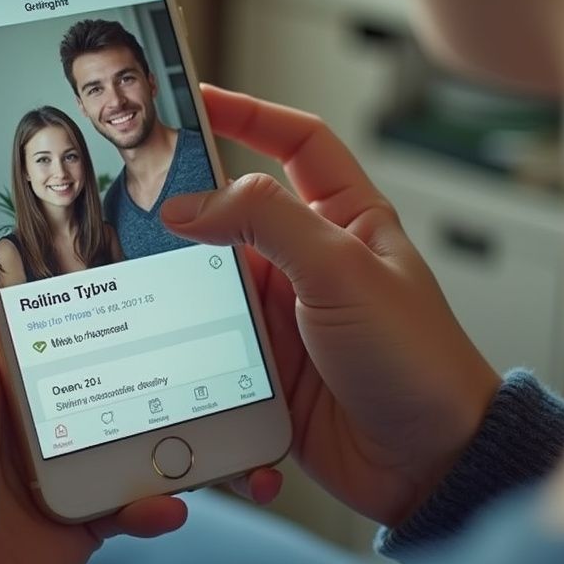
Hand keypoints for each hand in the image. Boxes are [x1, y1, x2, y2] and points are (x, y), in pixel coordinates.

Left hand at [0, 206, 185, 563]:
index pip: (52, 302)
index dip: (90, 274)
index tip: (140, 240)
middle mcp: (39, 403)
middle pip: (114, 358)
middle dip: (156, 350)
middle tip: (199, 331)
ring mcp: (69, 455)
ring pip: (141, 423)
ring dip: (171, 427)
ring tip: (196, 425)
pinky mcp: (90, 505)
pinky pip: (141, 491)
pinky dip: (158, 497)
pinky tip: (160, 497)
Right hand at [163, 85, 500, 526]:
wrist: (429, 465)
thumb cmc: (418, 362)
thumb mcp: (343, 271)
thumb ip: (268, 222)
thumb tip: (191, 203)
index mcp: (348, 219)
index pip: (296, 143)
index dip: (249, 114)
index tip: (195, 98)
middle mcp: (314, 262)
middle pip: (237, 213)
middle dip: (189, 205)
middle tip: (134, 193)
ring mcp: (287, 315)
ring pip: (213, 280)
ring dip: (181, 282)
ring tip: (135, 274)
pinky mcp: (265, 367)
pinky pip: (210, 342)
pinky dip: (186, 342)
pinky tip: (164, 343)